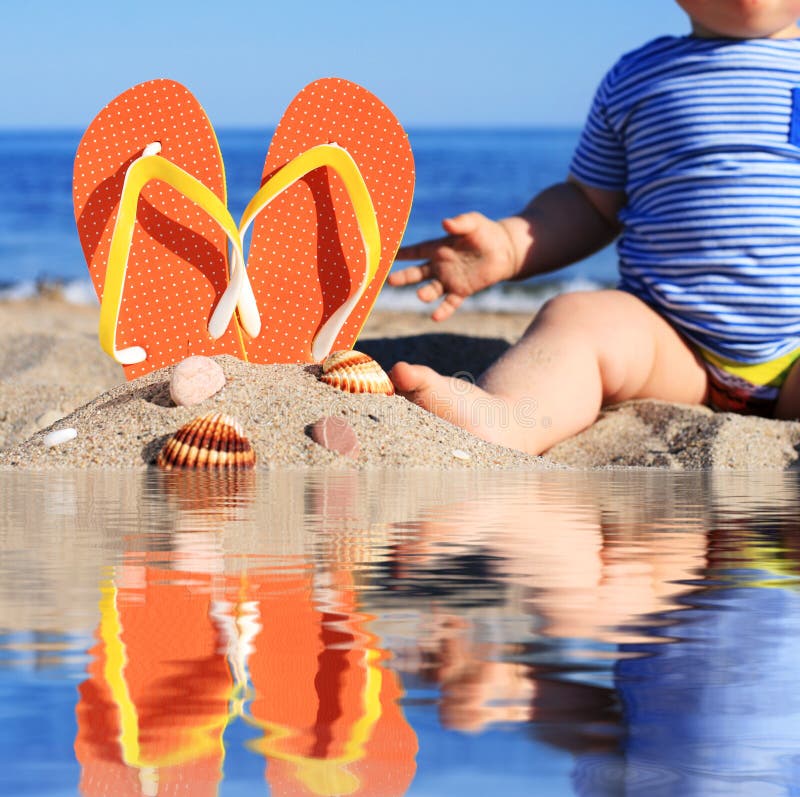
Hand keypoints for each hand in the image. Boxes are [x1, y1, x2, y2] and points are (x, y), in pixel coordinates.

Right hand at [388, 212, 516, 320]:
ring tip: (421, 295)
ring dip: (425, 294)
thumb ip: (460, 223)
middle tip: (390, 281)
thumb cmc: (486, 232)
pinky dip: (443, 311)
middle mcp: (440, 266)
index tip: (385, 256)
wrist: (505, 251)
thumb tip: (445, 223)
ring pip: (431, 290)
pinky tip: (435, 317)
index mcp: (438, 248)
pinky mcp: (462, 291)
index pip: (416, 251)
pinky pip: (449, 303)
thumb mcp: (473, 223)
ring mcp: (449, 280)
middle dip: (404, 277)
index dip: (402, 253)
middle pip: (417, 273)